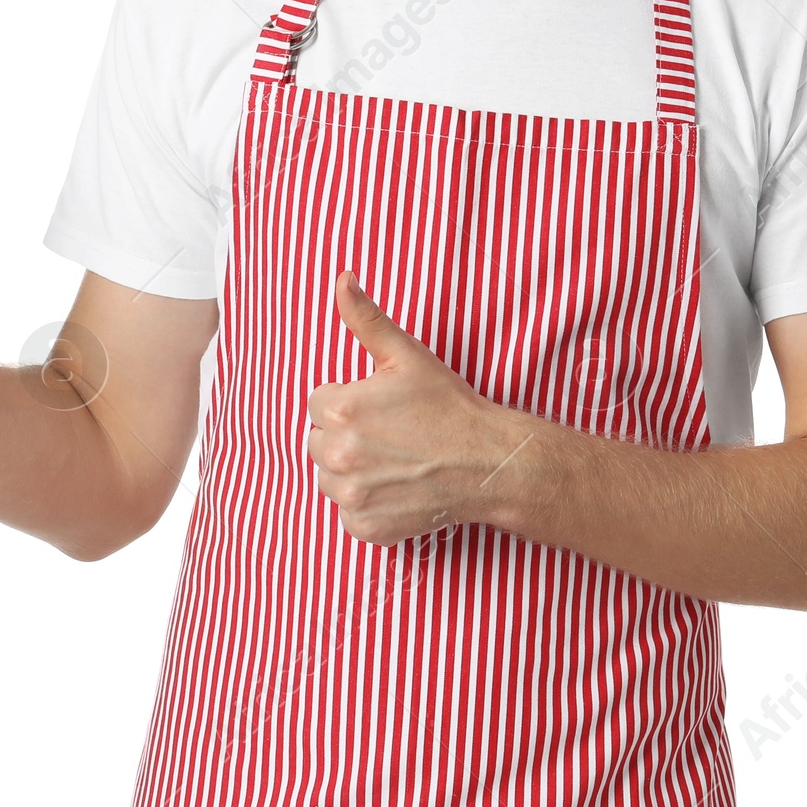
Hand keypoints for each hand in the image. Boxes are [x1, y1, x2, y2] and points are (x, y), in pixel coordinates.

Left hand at [307, 270, 515, 544]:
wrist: (488, 461)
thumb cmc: (448, 406)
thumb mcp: (406, 356)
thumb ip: (365, 318)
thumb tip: (341, 278)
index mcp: (340, 409)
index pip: (318, 402)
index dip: (350, 401)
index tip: (382, 407)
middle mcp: (338, 455)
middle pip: (319, 441)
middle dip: (346, 435)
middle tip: (390, 434)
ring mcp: (351, 496)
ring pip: (329, 478)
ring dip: (352, 471)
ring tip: (393, 460)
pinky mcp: (365, 527)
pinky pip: (348, 513)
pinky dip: (367, 505)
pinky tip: (397, 488)